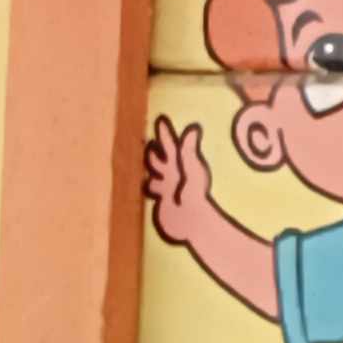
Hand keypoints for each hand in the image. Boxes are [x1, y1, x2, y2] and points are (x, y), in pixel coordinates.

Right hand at [142, 115, 213, 239]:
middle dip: (153, 151)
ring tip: (148, 160)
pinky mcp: (162, 200)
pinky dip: (150, 186)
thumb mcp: (192, 171)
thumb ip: (189, 152)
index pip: (169, 145)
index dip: (164, 133)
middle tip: (149, 140)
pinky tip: (149, 186)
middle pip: (158, 158)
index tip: (161, 120)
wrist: (192, 221)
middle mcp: (172, 173)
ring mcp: (167, 187)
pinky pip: (152, 189)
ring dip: (151, 168)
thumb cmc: (194, 194)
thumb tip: (193, 129)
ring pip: (153, 172)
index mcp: (179, 164)